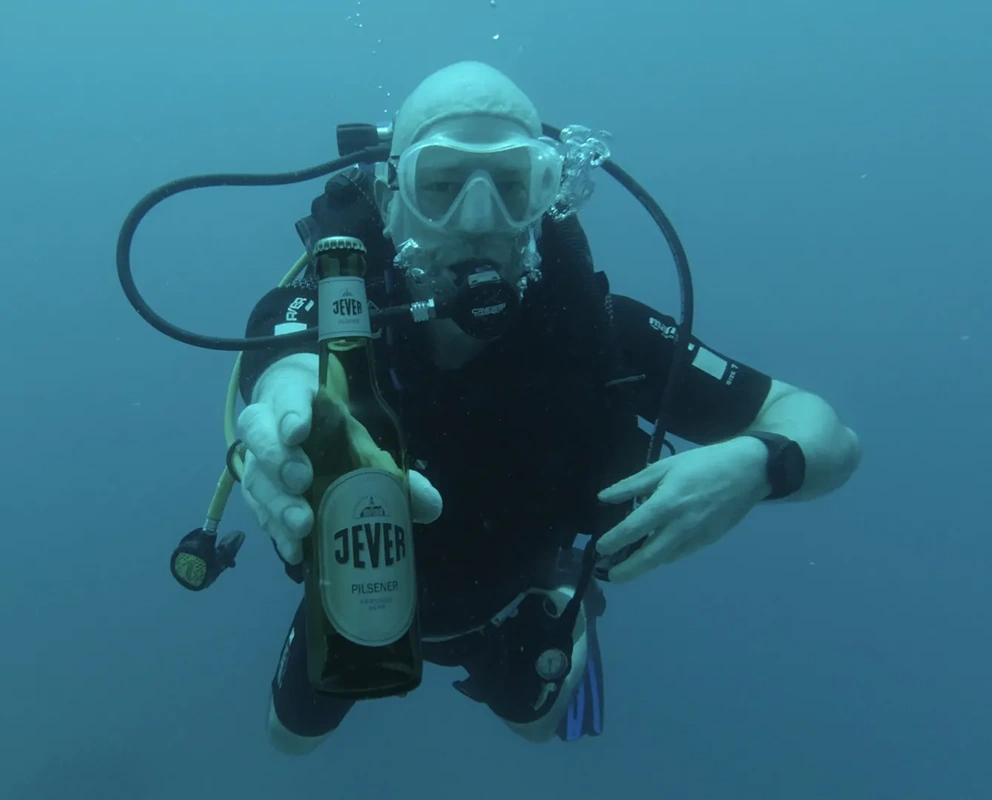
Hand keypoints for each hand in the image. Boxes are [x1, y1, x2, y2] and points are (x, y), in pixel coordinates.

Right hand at [238, 353, 442, 564]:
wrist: (302, 437)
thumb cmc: (335, 435)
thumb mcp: (363, 445)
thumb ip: (396, 474)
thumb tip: (431, 505)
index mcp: (299, 400)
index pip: (288, 395)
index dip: (290, 411)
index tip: (298, 431)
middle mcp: (269, 426)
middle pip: (259, 435)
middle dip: (278, 459)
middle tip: (301, 481)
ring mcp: (257, 460)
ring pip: (254, 474)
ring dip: (276, 501)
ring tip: (302, 524)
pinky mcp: (255, 493)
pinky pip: (257, 510)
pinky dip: (276, 531)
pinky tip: (295, 550)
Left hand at [595, 437, 768, 581]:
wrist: (747, 471)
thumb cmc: (702, 464)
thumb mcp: (664, 467)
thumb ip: (632, 485)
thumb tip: (604, 497)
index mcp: (667, 503)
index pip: (633, 528)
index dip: (614, 541)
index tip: (600, 548)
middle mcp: (680, 525)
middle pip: (649, 556)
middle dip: (626, 570)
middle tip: (609, 576)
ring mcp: (696, 536)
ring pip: (664, 558)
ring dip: (643, 566)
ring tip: (624, 568)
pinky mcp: (708, 541)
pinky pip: (680, 553)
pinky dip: (664, 556)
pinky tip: (653, 553)